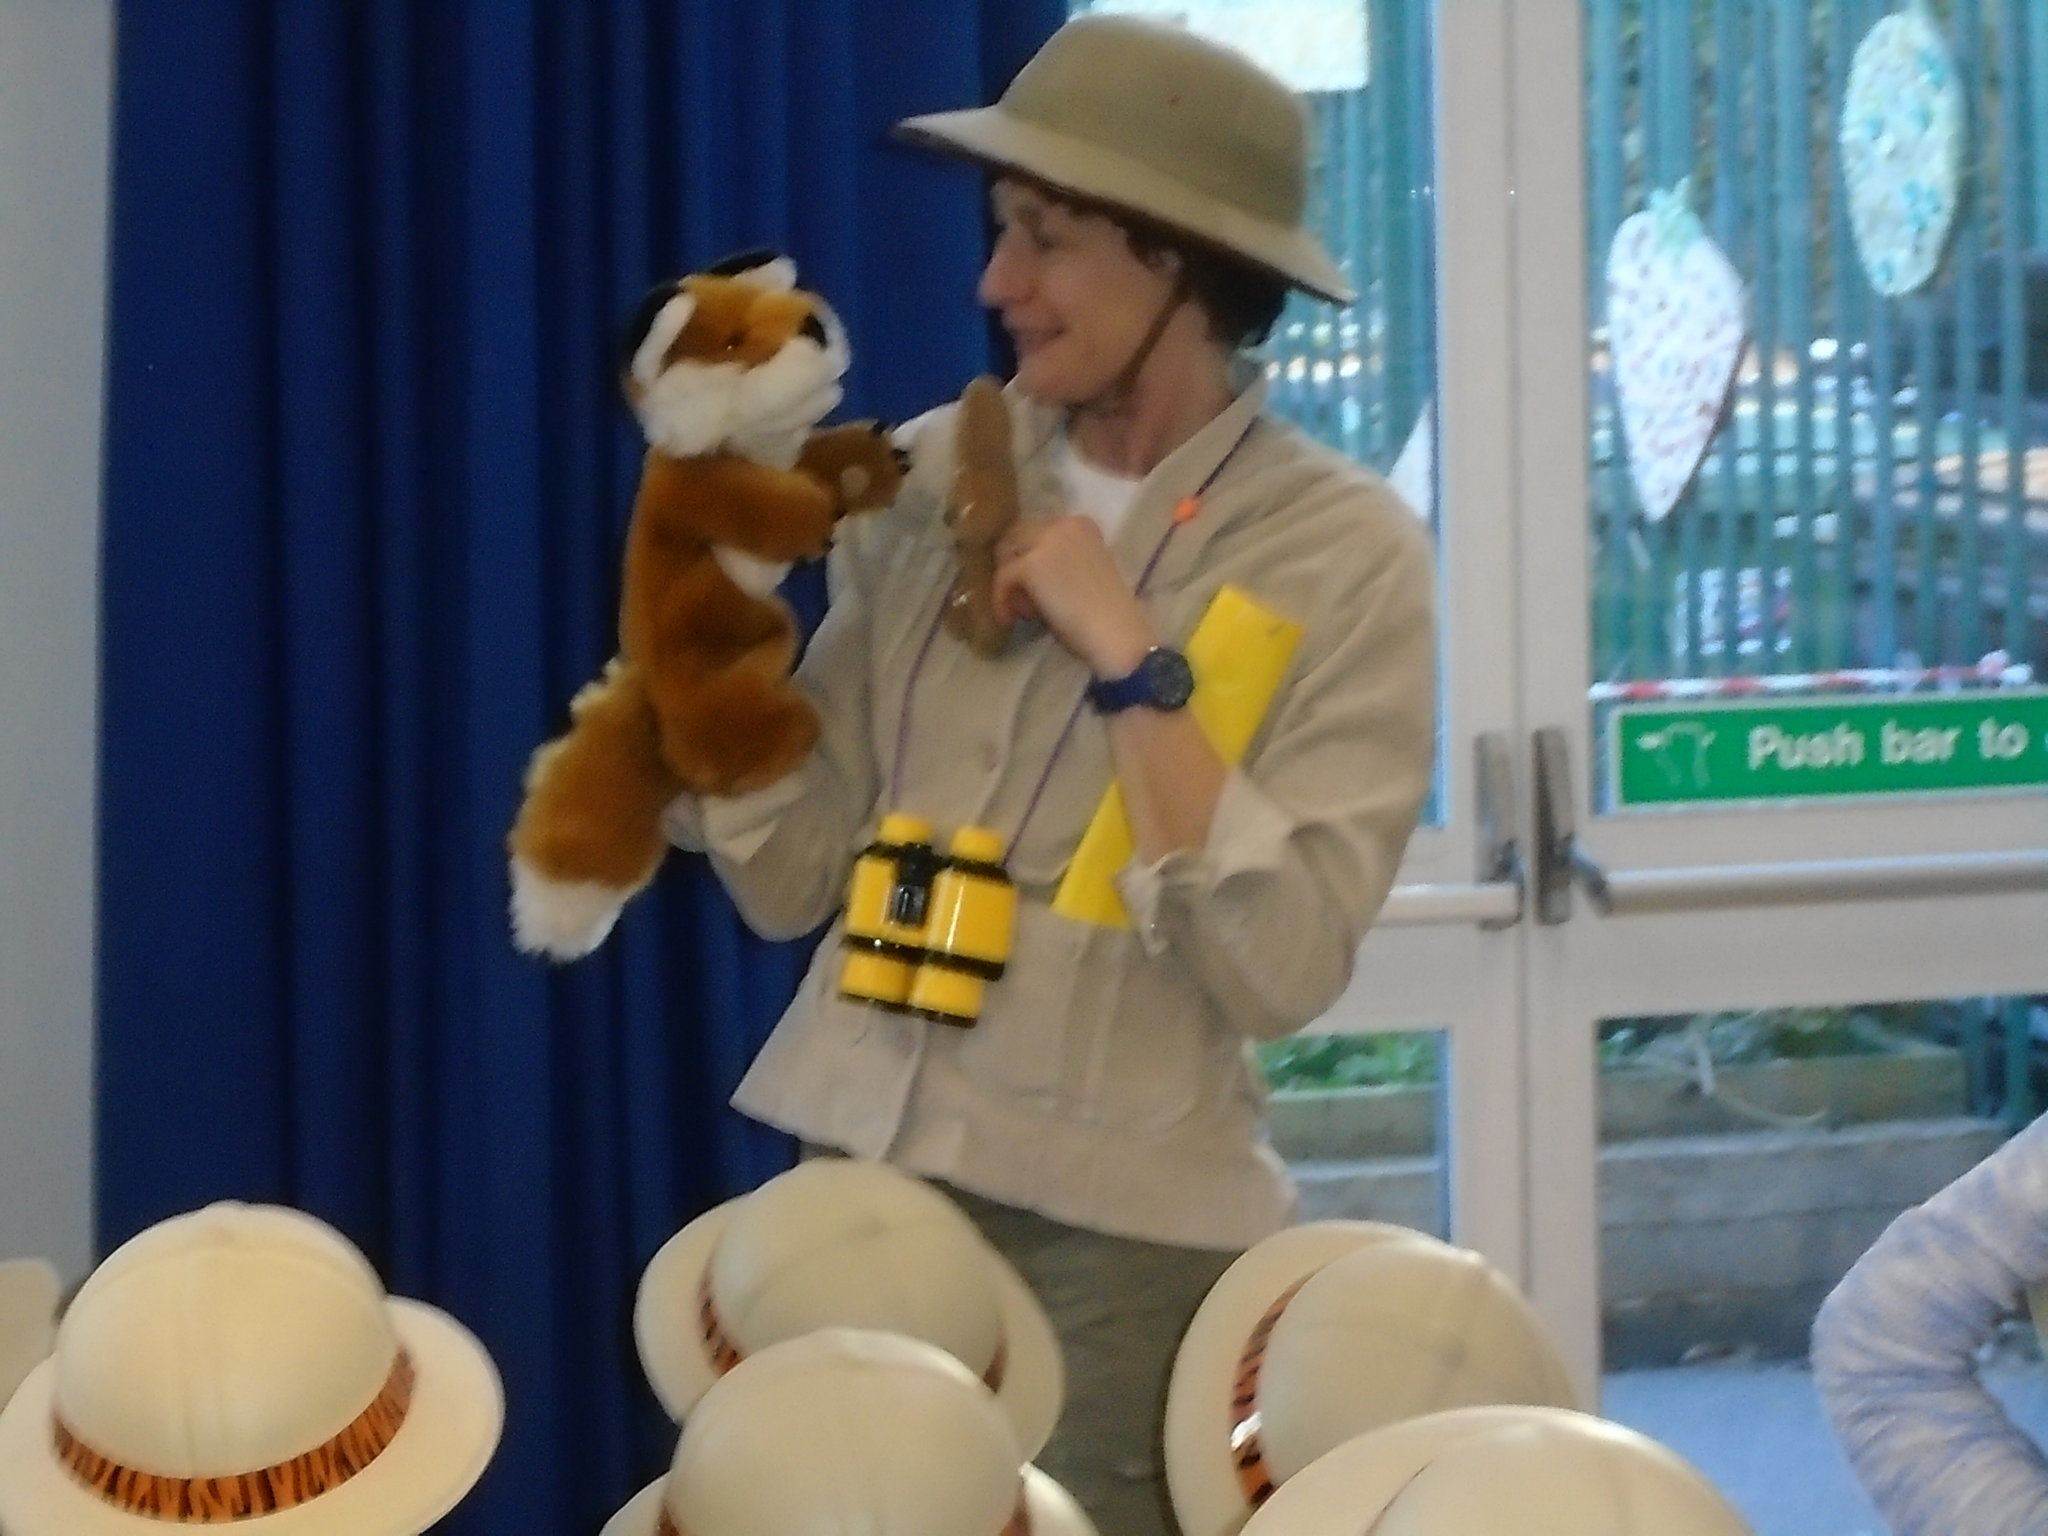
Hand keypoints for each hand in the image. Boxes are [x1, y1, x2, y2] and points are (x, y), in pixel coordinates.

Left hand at [990, 515, 1156, 675]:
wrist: (1117, 635)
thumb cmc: (1106, 616)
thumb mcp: (1084, 573)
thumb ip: (1058, 562)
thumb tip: (1026, 571)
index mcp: (1081, 524)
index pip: (1036, 530)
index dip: (1028, 557)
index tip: (1034, 588)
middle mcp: (1063, 524)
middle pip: (1016, 537)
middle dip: (1015, 568)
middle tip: (1026, 602)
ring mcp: (1046, 541)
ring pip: (1006, 556)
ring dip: (1009, 584)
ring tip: (1025, 611)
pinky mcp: (1031, 564)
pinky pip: (1003, 579)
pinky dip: (1001, 601)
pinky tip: (1010, 620)